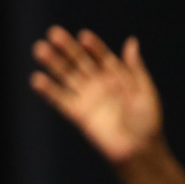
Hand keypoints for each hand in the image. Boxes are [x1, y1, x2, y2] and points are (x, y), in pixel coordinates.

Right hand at [31, 25, 162, 163]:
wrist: (138, 151)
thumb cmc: (148, 122)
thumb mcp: (146, 92)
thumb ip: (135, 68)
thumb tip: (131, 41)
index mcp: (117, 76)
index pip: (101, 56)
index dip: (93, 46)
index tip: (82, 36)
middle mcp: (98, 83)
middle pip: (79, 61)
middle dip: (66, 48)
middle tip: (53, 33)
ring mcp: (86, 97)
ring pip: (66, 75)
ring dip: (52, 63)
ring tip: (39, 48)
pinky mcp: (76, 113)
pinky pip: (59, 99)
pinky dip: (48, 90)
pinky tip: (36, 79)